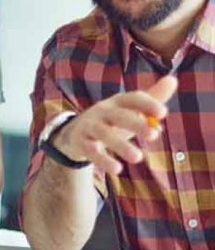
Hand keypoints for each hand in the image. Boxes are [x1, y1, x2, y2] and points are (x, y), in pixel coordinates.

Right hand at [52, 76, 177, 174]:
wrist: (75, 134)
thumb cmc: (111, 122)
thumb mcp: (129, 110)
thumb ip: (152, 98)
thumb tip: (173, 79)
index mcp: (116, 103)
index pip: (132, 99)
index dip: (146, 104)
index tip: (163, 113)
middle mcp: (102, 112)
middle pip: (118, 115)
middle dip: (136, 124)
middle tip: (155, 135)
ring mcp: (89, 126)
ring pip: (104, 134)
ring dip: (120, 145)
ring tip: (138, 158)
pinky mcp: (80, 142)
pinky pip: (91, 151)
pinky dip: (103, 160)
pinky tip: (117, 169)